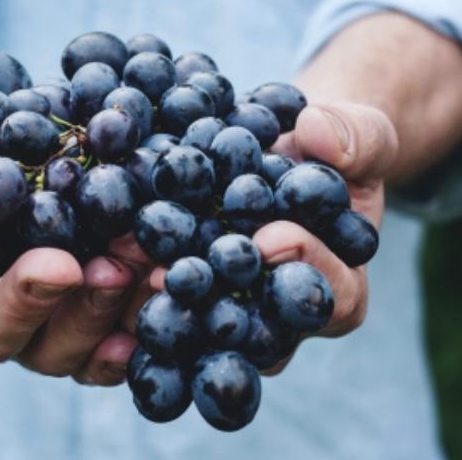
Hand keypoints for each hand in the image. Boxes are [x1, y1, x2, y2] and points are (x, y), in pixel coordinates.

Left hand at [143, 101, 397, 373]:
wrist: (288, 151)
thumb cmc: (333, 151)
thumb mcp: (361, 135)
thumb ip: (355, 138)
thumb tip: (317, 134)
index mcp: (338, 288)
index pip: (331, 297)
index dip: (305, 268)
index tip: (271, 236)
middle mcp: (280, 317)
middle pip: (254, 328)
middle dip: (215, 298)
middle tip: (175, 273)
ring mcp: (231, 310)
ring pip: (199, 322)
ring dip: (159, 296)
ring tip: (124, 261)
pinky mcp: (188, 292)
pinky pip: (162, 296)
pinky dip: (131, 276)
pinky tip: (101, 251)